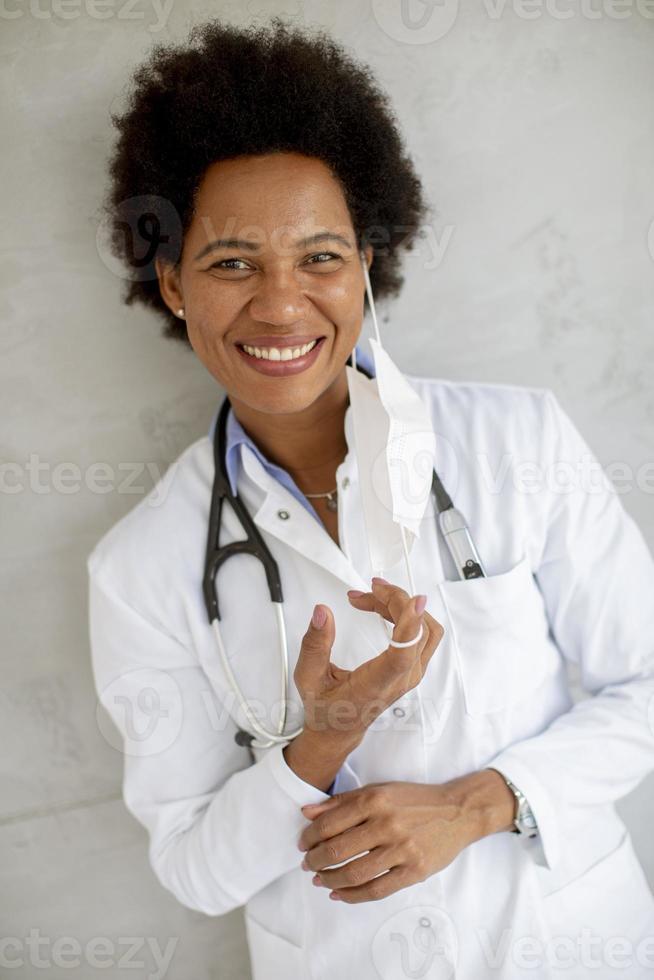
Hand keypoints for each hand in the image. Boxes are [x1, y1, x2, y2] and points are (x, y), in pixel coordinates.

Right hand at [293, 579, 443, 748]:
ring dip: (402, 606)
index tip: (415, 602)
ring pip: (425, 629)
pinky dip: (406, 614)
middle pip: (418, 631)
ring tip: (373, 596)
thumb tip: (322, 613)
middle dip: (394, 601)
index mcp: (374, 685)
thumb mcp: (308, 678)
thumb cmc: (326, 708)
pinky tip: (382, 606)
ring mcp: (412, 673)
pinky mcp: (414, 667)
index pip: (402, 656)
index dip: (411, 626)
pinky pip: (422, 633)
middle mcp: (400, 680)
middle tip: (366, 591)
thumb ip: (314, 645)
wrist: (339, 729)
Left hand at [296, 771, 515, 903]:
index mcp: (375, 799)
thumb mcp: (378, 790)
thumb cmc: (414, 800)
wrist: (456, 812)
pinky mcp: (415, 871)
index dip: (310, 837)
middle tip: (307, 865)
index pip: (330, 822)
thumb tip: (307, 812)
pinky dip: (354, 896)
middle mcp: (387, 823)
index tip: (303, 843)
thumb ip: (342, 802)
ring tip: (320, 880)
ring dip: (331, 880)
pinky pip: (377, 890)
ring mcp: (402, 849)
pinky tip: (341, 894)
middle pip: (338, 850)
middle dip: (315, 861)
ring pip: (355, 873)